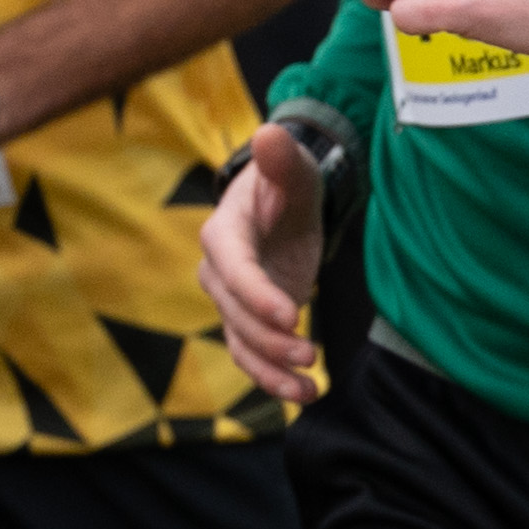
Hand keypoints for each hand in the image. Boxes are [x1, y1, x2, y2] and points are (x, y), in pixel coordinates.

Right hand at [203, 121, 331, 404]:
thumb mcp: (293, 168)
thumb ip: (283, 159)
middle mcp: (219, 271)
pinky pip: (253, 356)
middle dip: (271, 339)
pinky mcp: (248, 321)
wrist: (284, 204)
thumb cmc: (287, 182)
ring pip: (242, 343)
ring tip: (309, 389)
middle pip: (236, 314)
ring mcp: (232, 300)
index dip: (256, 293)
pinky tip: (305, 395)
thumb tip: (270, 132)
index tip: (290, 315)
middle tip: (310, 351)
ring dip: (271, 371)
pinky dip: (274, 379)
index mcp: (225, 233)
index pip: (234, 268)